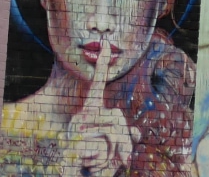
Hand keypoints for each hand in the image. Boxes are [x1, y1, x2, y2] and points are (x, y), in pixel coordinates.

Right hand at [64, 45, 133, 176]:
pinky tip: (90, 166)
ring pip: (113, 133)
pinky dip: (103, 162)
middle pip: (117, 116)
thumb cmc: (95, 163)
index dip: (101, 66)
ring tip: (103, 162)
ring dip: (116, 153)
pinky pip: (102, 149)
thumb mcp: (114, 150)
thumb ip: (125, 138)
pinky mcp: (72, 144)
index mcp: (88, 114)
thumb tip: (136, 133)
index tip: (106, 44)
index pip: (97, 86)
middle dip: (126, 139)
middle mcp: (79, 117)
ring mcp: (74, 130)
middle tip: (126, 159)